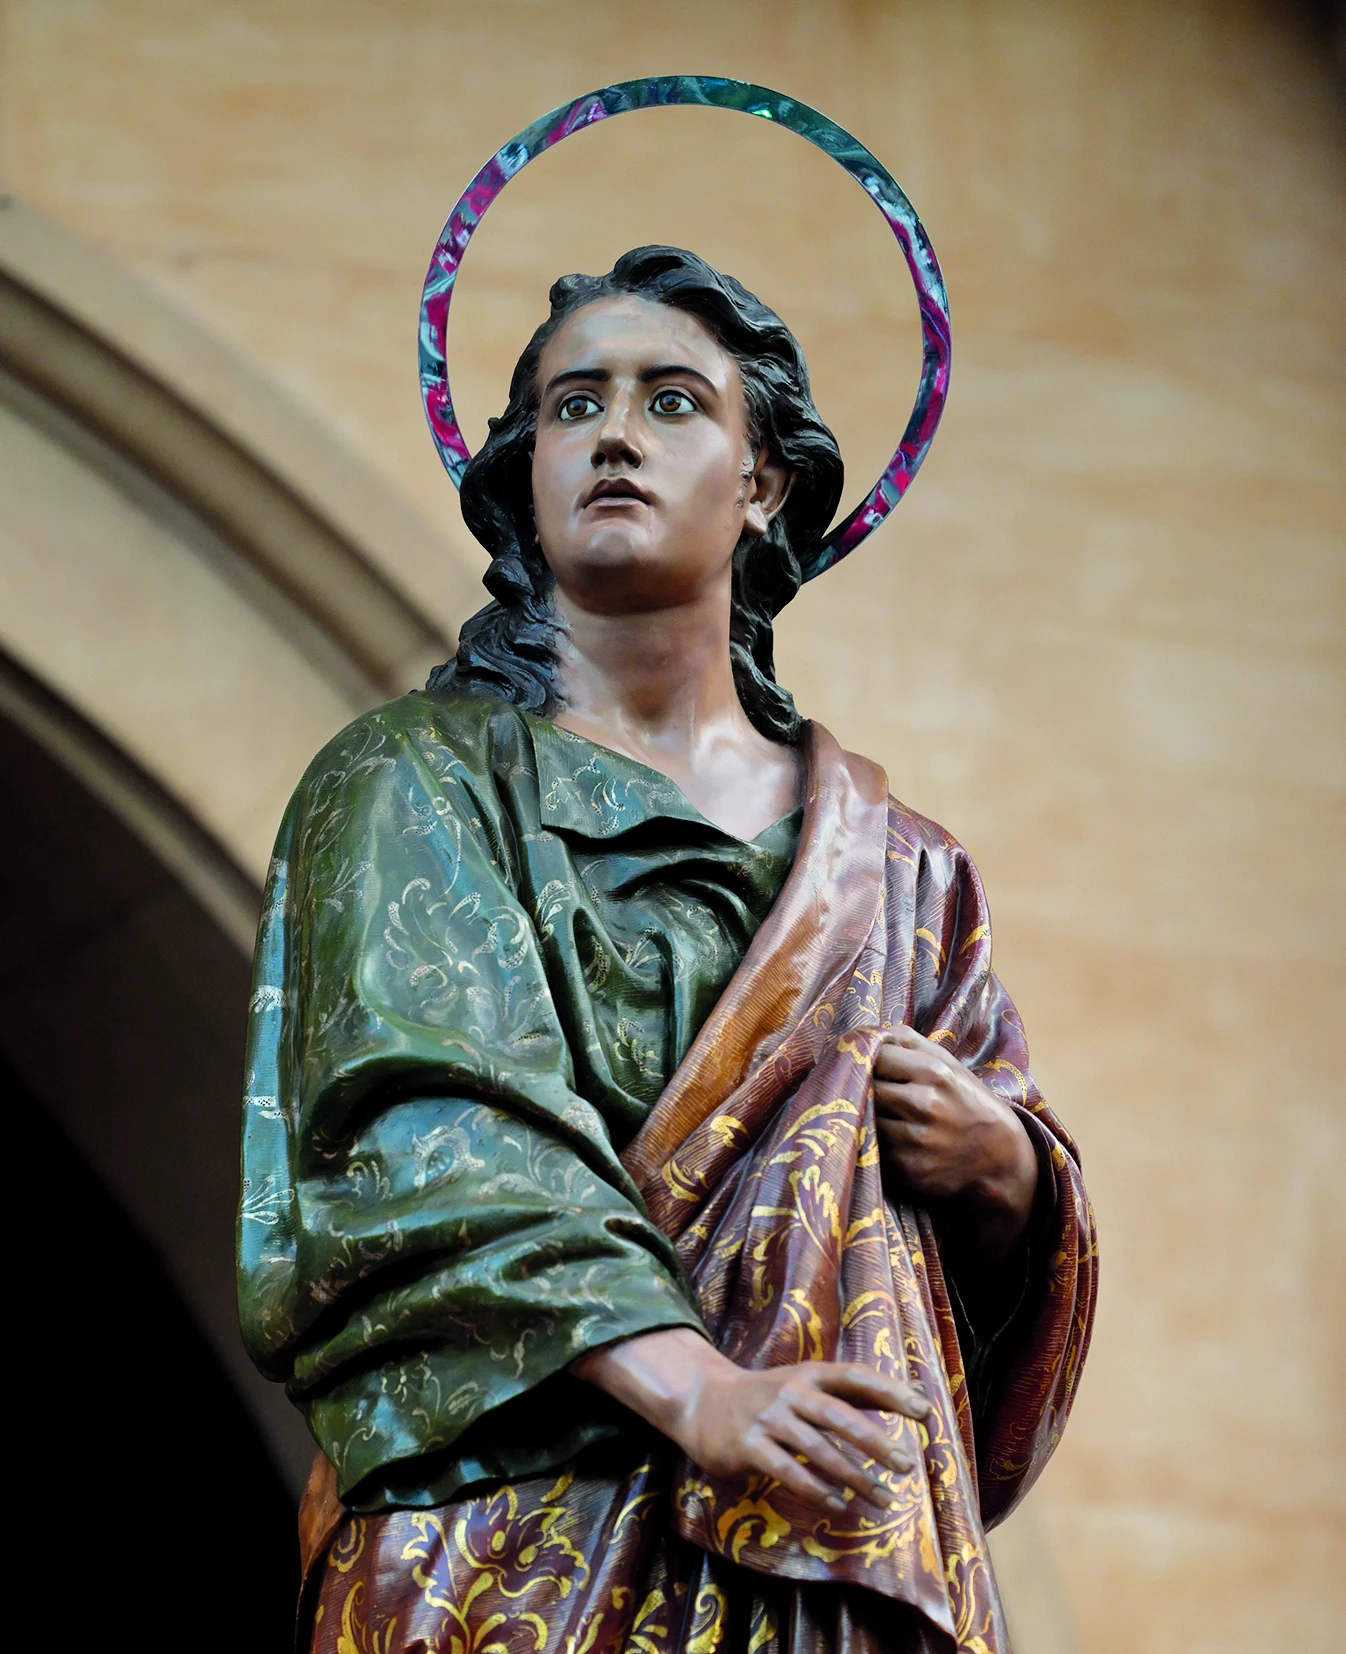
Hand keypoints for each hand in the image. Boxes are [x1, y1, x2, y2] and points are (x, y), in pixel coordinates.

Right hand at [572, 1327, 928, 1516]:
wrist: (703, 1400)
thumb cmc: (767, 1397)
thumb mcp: (804, 1385)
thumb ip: (847, 1395)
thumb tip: (909, 1398)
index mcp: (809, 1373)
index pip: (855, 1377)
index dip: (890, 1392)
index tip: (924, 1411)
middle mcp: (791, 1391)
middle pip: (840, 1416)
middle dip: (876, 1442)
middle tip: (907, 1466)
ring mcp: (768, 1418)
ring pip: (818, 1449)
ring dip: (854, 1477)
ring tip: (883, 1499)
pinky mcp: (749, 1445)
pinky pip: (788, 1471)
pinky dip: (816, 1490)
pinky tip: (838, 1505)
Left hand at [873, 1025, 1037, 1255]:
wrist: (1000, 1156)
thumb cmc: (966, 1100)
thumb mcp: (947, 1063)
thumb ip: (907, 1041)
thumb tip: (866, 1032)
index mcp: (934, 1073)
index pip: (875, 1056)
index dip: (866, 1059)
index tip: (865, 1064)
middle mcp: (924, 1105)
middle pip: (867, 1088)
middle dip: (861, 1087)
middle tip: (862, 1089)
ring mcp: (915, 1139)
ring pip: (866, 1119)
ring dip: (866, 1116)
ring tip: (880, 1114)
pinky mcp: (908, 1169)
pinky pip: (875, 1148)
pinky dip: (877, 1142)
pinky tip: (892, 1138)